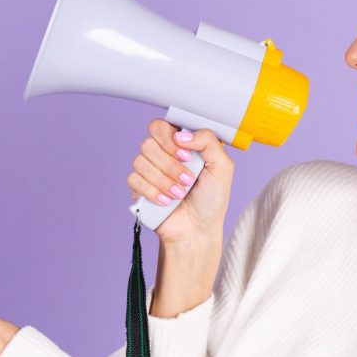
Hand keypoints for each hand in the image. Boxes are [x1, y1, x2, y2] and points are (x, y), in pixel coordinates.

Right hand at [128, 121, 234, 244]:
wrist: (198, 230)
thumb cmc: (211, 199)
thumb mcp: (222, 167)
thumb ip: (208, 141)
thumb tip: (182, 134)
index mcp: (179, 144)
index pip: (161, 126)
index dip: (169, 138)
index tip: (186, 155)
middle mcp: (161, 154)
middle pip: (148, 143)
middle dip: (170, 165)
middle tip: (187, 179)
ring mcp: (148, 171)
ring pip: (140, 162)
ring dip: (163, 181)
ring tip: (179, 194)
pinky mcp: (138, 188)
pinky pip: (134, 179)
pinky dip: (152, 192)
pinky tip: (166, 201)